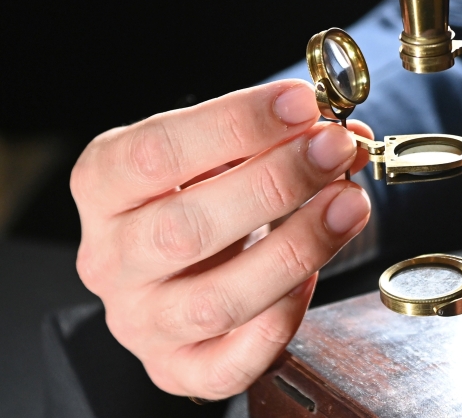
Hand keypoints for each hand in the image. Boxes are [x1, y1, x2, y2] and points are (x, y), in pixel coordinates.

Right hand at [71, 79, 372, 398]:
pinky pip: (230, 363)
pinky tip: (314, 277)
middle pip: (186, 229)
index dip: (235, 124)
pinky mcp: (177, 367)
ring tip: (348, 204)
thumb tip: (347, 136)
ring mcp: (141, 321)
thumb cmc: (199, 193)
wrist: (176, 264)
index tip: (301, 103)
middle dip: (276, 183)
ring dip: (296, 247)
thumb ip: (276, 135)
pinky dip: (281, 320)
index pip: (157, 152)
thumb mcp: (221, 149)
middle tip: (334, 150)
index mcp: (103, 186)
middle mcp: (111, 258)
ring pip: (216, 300)